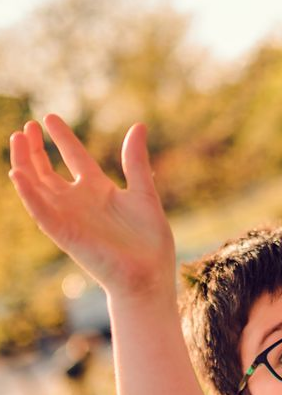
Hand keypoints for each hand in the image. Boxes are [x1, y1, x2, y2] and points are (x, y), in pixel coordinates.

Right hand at [8, 116, 175, 301]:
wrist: (150, 277)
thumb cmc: (149, 242)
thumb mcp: (143, 192)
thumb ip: (135, 161)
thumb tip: (138, 126)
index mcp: (98, 191)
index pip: (74, 157)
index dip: (61, 137)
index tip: (48, 118)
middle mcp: (79, 202)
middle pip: (48, 171)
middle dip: (35, 149)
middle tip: (26, 127)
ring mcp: (70, 218)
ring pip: (38, 187)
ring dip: (25, 164)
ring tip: (17, 139)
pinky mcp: (65, 234)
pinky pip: (42, 212)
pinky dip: (29, 194)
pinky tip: (18, 174)